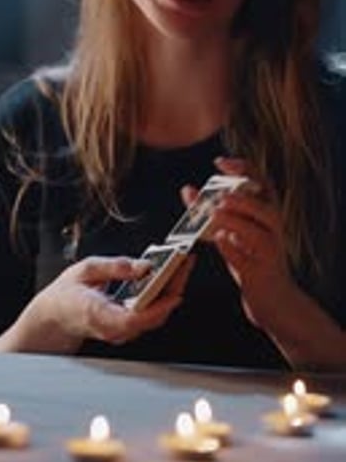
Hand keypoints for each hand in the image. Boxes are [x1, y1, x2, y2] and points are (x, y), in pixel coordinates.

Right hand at [0, 253, 194, 354]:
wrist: (52, 319)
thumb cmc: (65, 295)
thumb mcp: (83, 270)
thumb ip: (113, 267)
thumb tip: (142, 266)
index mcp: (98, 315)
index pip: (134, 319)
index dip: (158, 306)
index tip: (175, 289)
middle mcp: (113, 329)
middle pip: (153, 317)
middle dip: (173, 288)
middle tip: (185, 262)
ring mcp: (121, 333)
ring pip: (155, 316)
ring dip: (171, 290)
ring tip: (180, 264)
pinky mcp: (127, 329)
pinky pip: (150, 314)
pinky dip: (162, 295)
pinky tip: (167, 276)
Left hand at [181, 156, 296, 329]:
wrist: (272, 299)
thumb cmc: (250, 259)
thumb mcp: (232, 232)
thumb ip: (212, 213)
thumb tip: (187, 190)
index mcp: (268, 214)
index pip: (263, 184)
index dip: (244, 169)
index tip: (219, 162)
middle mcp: (274, 231)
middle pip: (265, 208)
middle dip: (243, 199)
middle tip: (220, 195)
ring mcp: (270, 252)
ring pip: (258, 233)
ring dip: (237, 221)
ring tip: (216, 213)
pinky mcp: (260, 273)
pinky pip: (247, 260)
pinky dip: (232, 249)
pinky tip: (218, 240)